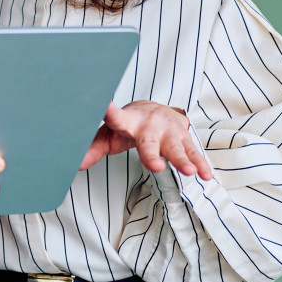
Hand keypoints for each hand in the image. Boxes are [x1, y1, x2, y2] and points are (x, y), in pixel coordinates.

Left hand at [80, 101, 212, 179]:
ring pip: (176, 147)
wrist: (156, 109)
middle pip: (150, 142)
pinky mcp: (184, 138)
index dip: (109, 113)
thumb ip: (93, 148)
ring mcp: (169, 131)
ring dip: (183, 160)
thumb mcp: (110, 135)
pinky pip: (194, 153)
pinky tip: (206, 175)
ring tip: (190, 172)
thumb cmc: (130, 125)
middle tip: (156, 167)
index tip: (104, 107)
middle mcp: (150, 125)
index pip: (116, 118)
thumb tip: (75, 164)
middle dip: (153, 154)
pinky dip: (201, 164)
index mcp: (128, 122)